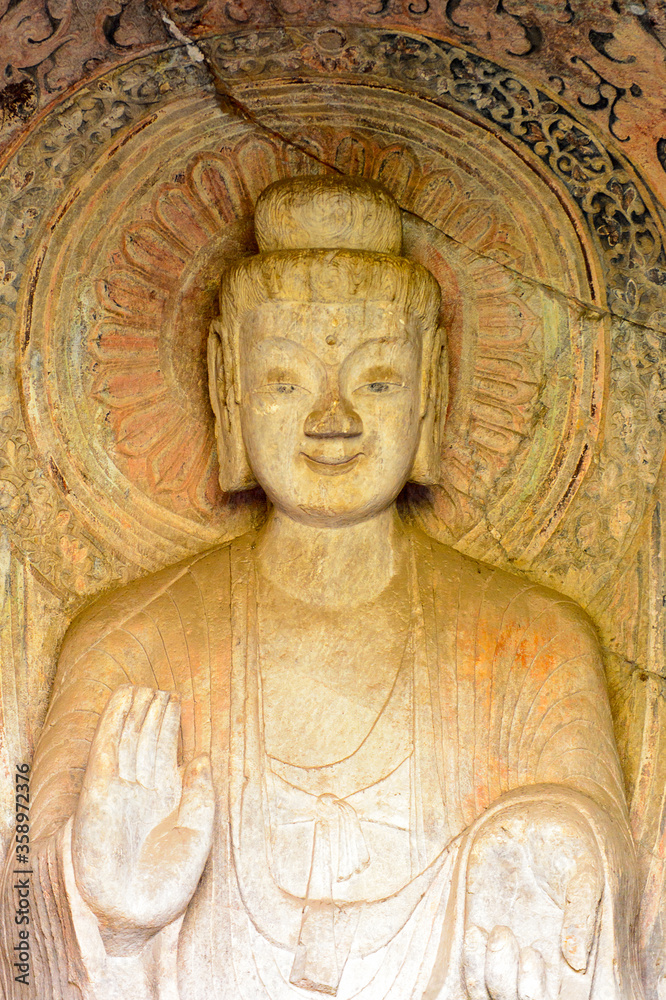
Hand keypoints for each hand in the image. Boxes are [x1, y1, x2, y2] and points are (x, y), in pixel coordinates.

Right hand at [72, 685, 214, 954]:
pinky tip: (121, 704)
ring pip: (127, 739)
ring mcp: (121, 789)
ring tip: (141, 688)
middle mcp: (143, 790)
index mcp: (168, 798)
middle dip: (153, 715)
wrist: (137, 910)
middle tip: (160, 690)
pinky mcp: (99, 792)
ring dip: (133, 714)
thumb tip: (202, 757)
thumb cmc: (171, 879)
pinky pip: (107, 749)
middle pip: (147, 740)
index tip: (174, 700)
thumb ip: (201, 793)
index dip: (170, 725)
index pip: (167, 750)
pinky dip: (113, 724)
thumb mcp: (198, 831)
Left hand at [462, 802, 602, 999]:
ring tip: (503, 933)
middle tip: (525, 949)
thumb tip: (577, 961)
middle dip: (519, 990)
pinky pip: (470, 970)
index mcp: (567, 952)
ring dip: (494, 978)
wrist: (534, 814)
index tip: (540, 958)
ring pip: (493, 994)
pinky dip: (471, 962)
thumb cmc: (567, 842)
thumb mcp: (584, 872)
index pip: (559, 998)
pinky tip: (478, 930)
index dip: (546, 995)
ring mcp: (506, 945)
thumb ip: (581, 914)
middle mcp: (536, 956)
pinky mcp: (480, 926)